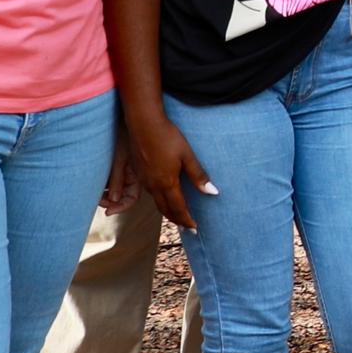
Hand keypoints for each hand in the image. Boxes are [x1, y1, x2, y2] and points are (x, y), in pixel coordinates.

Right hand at [124, 108, 215, 234]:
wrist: (143, 123)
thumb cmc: (168, 137)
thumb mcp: (187, 155)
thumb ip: (199, 175)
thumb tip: (212, 193)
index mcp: (166, 183)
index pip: (179, 208)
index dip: (187, 220)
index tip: (195, 229)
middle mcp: (153, 185)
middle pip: (166, 210)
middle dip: (177, 220)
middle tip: (187, 228)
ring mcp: (144, 180)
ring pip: (157, 203)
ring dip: (167, 212)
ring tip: (177, 217)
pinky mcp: (138, 173)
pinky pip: (150, 194)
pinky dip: (160, 201)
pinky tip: (164, 198)